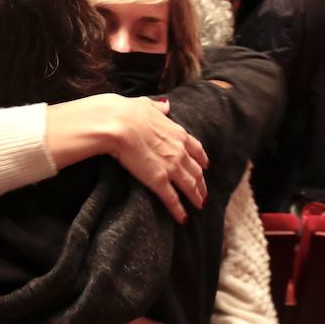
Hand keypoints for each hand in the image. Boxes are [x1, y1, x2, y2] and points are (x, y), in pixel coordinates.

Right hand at [107, 98, 208, 223]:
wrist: (118, 124)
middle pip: (196, 170)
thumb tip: (166, 106)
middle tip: (204, 192)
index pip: (196, 149)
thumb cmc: (127, 112)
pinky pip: (173, 199)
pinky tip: (183, 218)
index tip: (206, 166)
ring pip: (190, 185)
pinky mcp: (159, 180)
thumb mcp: (146, 105)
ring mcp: (171, 167)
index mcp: (177, 132)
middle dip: (201, 183)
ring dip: (196, 196)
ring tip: (199, 205)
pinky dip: (179, 210)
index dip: (202, 159)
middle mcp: (179, 151)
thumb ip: (158, 108)